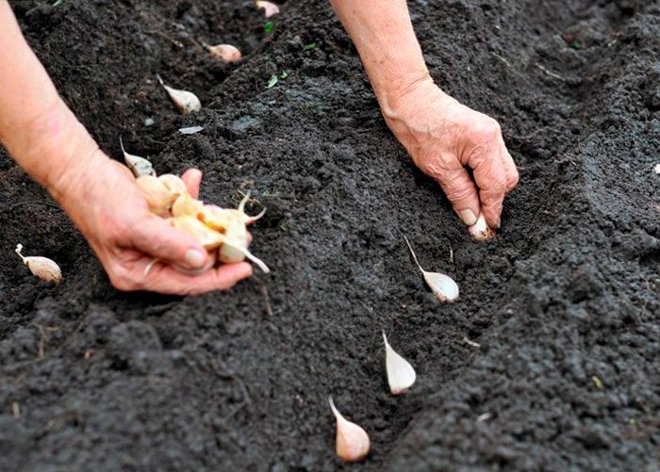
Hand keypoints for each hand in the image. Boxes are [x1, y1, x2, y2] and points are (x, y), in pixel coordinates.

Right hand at [54, 150, 252, 294]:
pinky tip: (193, 179)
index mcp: (137, 273)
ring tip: (229, 215)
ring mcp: (153, 241)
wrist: (79, 167)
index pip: (186, 284)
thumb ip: (169, 244)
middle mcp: (147, 261)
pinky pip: (183, 216)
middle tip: (243, 237)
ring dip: (210, 223)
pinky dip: (191, 200)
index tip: (244, 268)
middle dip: (220, 249)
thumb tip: (201, 262)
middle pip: (193, 264)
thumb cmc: (99, 199)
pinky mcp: (157, 221)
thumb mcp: (135, 225)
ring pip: (192, 239)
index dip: (218, 278)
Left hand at [383, 78, 518, 228]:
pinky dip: (483, 177)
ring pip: (500, 171)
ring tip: (471, 204)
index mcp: (485, 143)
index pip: (496, 185)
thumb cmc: (419, 128)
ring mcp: (489, 133)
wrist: (409, 100)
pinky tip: (469, 186)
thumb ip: (459, 193)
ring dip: (489, 189)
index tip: (487, 229)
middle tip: (477, 219)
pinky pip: (491, 162)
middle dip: (494, 200)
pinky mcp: (481, 134)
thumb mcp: (438, 167)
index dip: (492, 209)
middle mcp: (493, 136)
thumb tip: (472, 217)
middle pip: (506, 178)